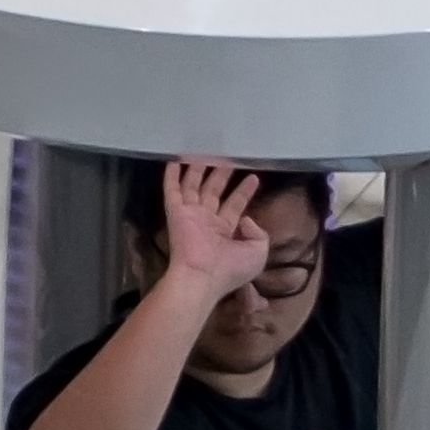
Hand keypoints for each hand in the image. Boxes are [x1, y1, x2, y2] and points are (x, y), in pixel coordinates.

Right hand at [154, 159, 272, 302]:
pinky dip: (171, 178)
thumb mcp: (258, 252)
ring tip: (205, 153)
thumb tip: (245, 218)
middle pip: (214, 192)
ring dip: (198, 171)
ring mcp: (191, 216)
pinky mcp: (176, 214)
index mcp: (225, 232)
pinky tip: (174, 162)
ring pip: (194, 187)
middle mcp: (207, 222)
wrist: (202, 277)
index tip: (253, 177)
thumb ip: (258, 232)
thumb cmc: (231, 268)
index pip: (235, 206)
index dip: (244, 192)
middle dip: (221, 175)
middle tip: (228, 158)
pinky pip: (172, 192)